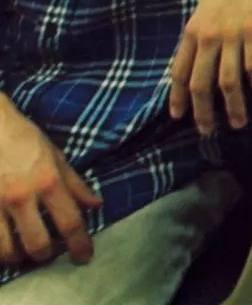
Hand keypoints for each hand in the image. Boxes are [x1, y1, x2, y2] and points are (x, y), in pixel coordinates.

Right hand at [0, 104, 98, 266]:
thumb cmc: (24, 139)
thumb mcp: (56, 156)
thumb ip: (76, 184)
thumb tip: (96, 205)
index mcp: (48, 182)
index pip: (70, 222)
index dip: (80, 245)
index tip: (84, 258)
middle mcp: (21, 197)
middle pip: (37, 244)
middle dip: (46, 256)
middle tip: (50, 253)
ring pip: (6, 251)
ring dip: (19, 258)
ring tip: (25, 252)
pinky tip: (6, 243)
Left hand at [169, 0, 251, 134]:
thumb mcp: (209, 7)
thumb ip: (203, 32)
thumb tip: (200, 58)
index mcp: (192, 30)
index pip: (178, 72)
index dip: (177, 98)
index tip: (179, 118)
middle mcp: (207, 35)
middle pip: (200, 83)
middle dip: (203, 112)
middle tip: (210, 131)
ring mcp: (231, 33)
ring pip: (228, 80)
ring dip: (234, 106)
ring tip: (241, 122)